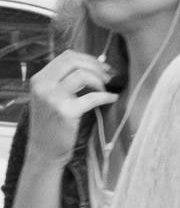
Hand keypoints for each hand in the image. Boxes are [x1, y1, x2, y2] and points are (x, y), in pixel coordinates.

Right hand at [27, 50, 116, 165]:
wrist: (44, 151)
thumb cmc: (51, 125)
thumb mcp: (49, 98)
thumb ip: (63, 82)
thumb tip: (94, 66)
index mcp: (39, 79)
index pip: (66, 56)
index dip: (87, 59)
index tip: (101, 67)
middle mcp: (43, 85)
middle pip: (74, 61)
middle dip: (95, 66)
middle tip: (108, 76)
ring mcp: (53, 98)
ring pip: (82, 75)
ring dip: (100, 79)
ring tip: (107, 88)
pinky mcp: (66, 112)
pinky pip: (92, 97)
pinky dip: (106, 96)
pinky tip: (112, 98)